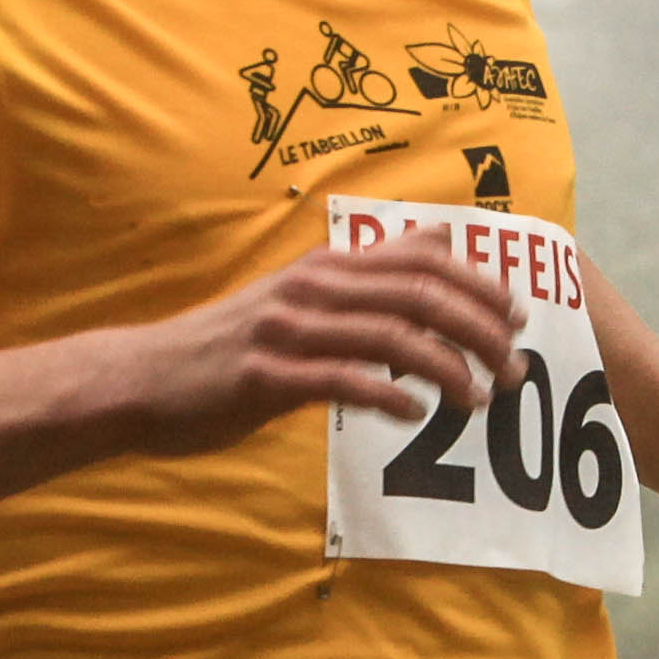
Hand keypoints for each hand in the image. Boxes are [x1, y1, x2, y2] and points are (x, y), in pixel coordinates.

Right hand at [103, 243, 524, 457]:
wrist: (142, 378)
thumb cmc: (228, 345)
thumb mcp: (298, 296)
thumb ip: (364, 275)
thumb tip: (439, 242)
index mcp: (325, 267)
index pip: (422, 258)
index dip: (480, 283)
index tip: (516, 316)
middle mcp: (312, 289)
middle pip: (421, 296)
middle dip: (480, 331)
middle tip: (515, 369)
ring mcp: (288, 331)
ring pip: (392, 338)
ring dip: (448, 370)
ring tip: (479, 401)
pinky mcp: (265, 376)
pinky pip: (343, 381)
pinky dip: (389, 396)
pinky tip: (415, 416)